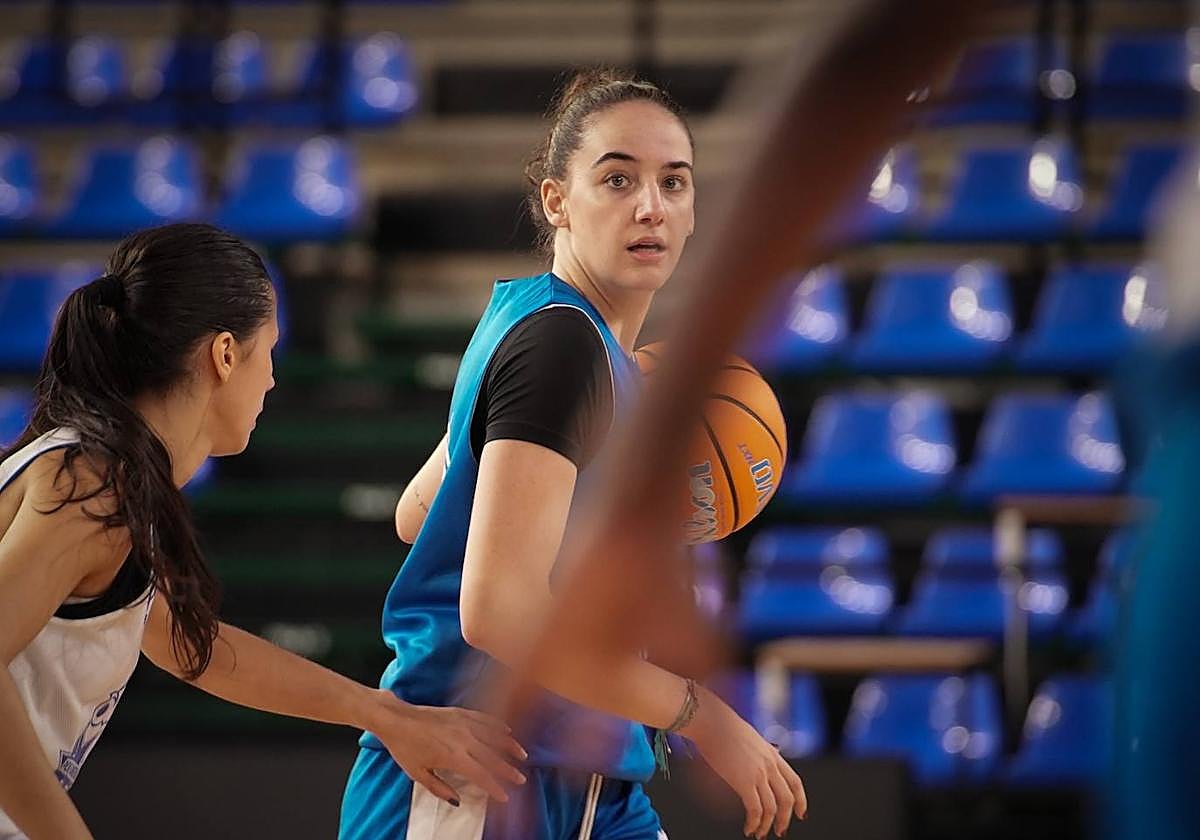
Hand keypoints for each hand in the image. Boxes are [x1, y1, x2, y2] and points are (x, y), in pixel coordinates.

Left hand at [363, 689, 527, 804]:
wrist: (395, 719)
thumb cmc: (404, 748)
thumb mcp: (418, 774)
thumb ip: (440, 788)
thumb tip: (457, 799)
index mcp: (454, 757)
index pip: (481, 775)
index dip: (495, 787)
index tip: (505, 796)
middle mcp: (463, 740)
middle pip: (493, 757)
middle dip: (508, 769)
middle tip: (521, 779)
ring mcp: (463, 723)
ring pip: (494, 735)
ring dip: (509, 746)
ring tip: (521, 755)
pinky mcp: (460, 712)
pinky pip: (484, 719)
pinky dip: (497, 725)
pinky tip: (506, 730)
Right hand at [683, 688, 806, 837]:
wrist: (711, 721)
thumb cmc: (722, 726)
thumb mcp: (748, 737)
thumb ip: (756, 753)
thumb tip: (754, 763)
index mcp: (772, 753)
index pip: (795, 782)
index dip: (801, 800)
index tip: (800, 813)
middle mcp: (770, 765)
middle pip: (787, 799)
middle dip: (785, 819)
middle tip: (779, 831)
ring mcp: (759, 774)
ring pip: (772, 808)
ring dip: (767, 825)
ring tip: (758, 833)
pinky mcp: (744, 782)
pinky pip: (755, 810)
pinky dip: (754, 823)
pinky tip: (748, 828)